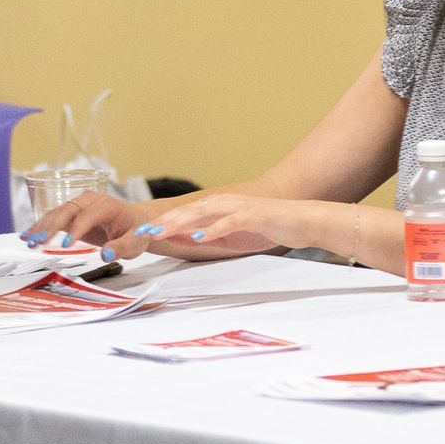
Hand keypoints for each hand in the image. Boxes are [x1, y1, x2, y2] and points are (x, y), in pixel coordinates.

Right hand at [21, 188, 141, 252]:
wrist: (135, 221)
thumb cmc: (136, 230)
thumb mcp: (136, 241)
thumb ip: (122, 247)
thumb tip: (106, 255)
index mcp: (107, 206)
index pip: (88, 215)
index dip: (76, 229)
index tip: (67, 246)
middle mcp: (91, 201)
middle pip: (67, 210)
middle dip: (51, 226)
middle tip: (38, 242)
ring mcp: (80, 205)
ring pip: (57, 213)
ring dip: (42, 226)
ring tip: (28, 240)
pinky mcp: (73, 212)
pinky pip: (55, 217)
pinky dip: (41, 226)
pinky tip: (28, 235)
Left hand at [152, 194, 316, 258]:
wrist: (303, 221)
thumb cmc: (269, 228)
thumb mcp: (234, 234)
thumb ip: (210, 235)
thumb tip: (184, 241)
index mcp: (219, 207)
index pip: (185, 214)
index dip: (162, 222)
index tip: (141, 233)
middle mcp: (226, 203)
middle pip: (188, 211)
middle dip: (164, 222)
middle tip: (142, 233)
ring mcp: (239, 207)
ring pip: (204, 213)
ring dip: (180, 223)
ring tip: (162, 232)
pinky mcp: (254, 215)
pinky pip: (229, 222)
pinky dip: (212, 229)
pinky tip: (199, 236)